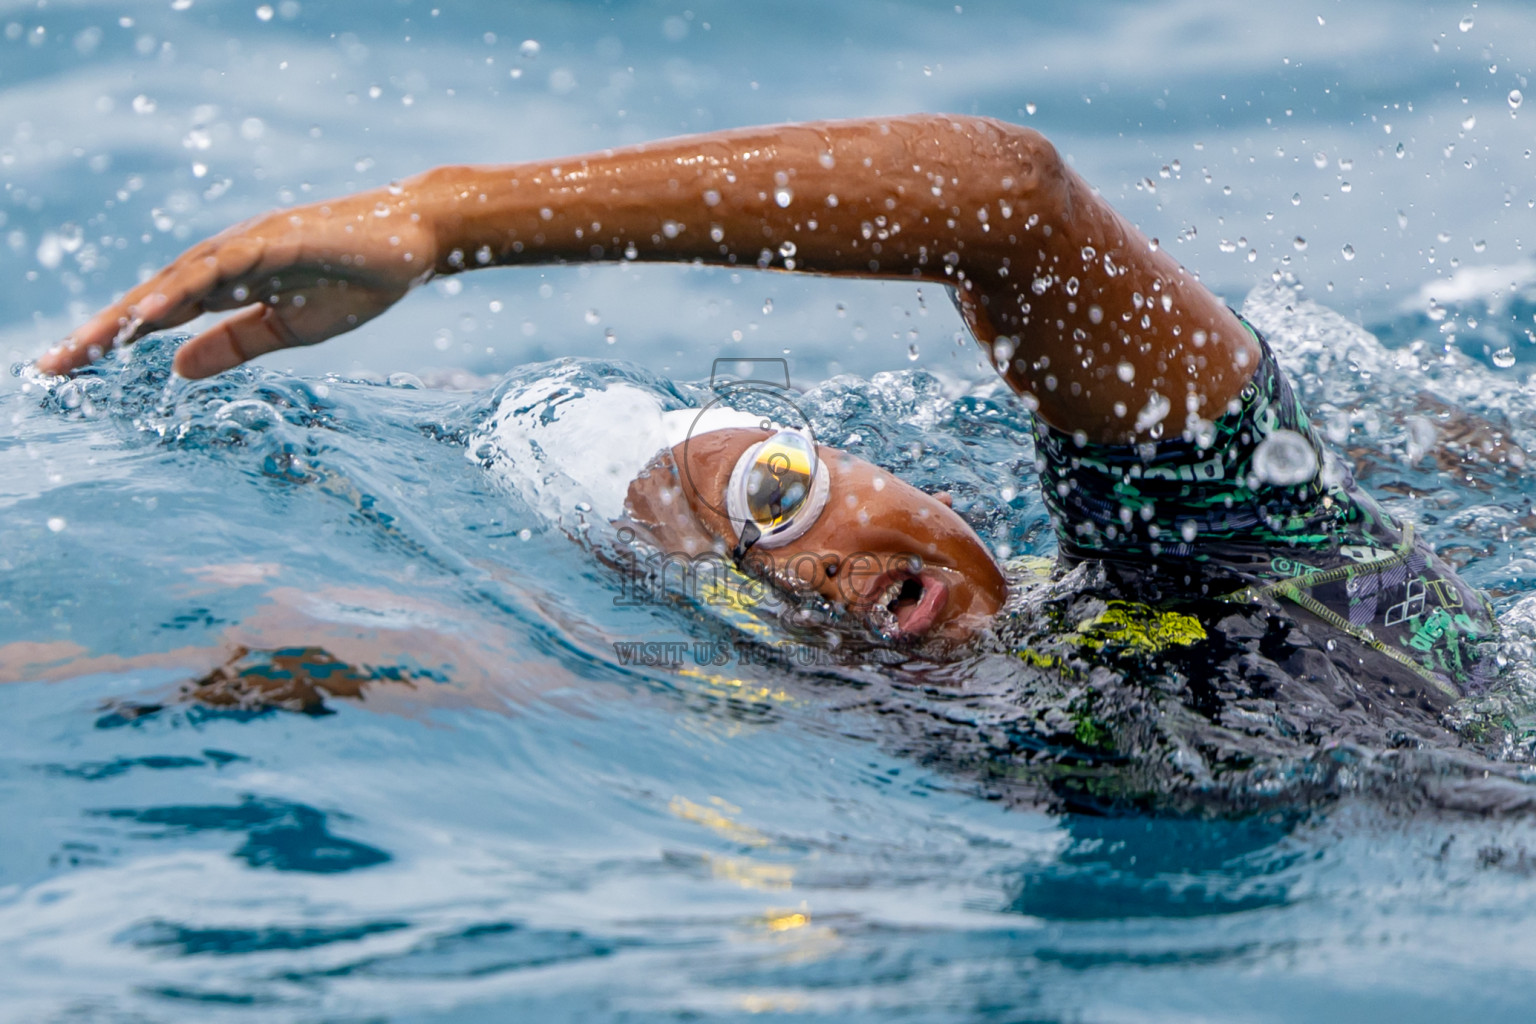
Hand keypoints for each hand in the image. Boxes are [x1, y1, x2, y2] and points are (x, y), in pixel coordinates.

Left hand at [36, 187, 438, 377]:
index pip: (158, 314)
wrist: (414, 240)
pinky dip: (183, 289)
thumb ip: (234, 345)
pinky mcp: (276, 239)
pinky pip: (221, 267)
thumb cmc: (355, 279)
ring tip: (91, 346)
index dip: (112, 340)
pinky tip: (153, 314)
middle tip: (54, 366)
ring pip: (176, 280)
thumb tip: (175, 369)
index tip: (67, 371)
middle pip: (152, 296)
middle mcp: (225, 258)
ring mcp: (249, 245)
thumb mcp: (288, 328)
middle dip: (102, 331)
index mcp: (226, 283)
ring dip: (131, 313)